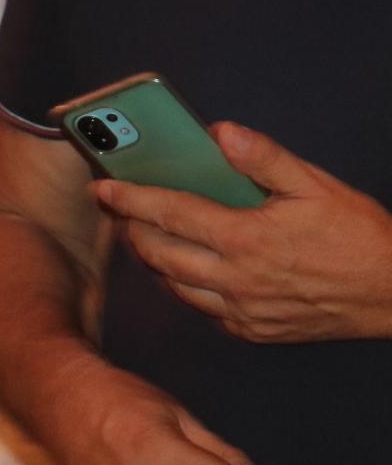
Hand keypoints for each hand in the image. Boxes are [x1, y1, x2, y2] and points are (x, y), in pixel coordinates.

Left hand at [96, 122, 391, 342]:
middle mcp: (236, 279)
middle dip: (132, 230)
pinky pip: (200, 309)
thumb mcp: (316, 185)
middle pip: (159, 254)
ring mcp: (242, 311)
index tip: (103, 188)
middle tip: (122, 211)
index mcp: (246, 238)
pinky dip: (184, 287)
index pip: (169, 213)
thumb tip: (221, 133)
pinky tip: (188, 268)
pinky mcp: (251, 331)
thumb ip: (264, 158)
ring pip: (173, 286)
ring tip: (148, 236)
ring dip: (154, 260)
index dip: (130, 199)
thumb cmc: (360, 237)